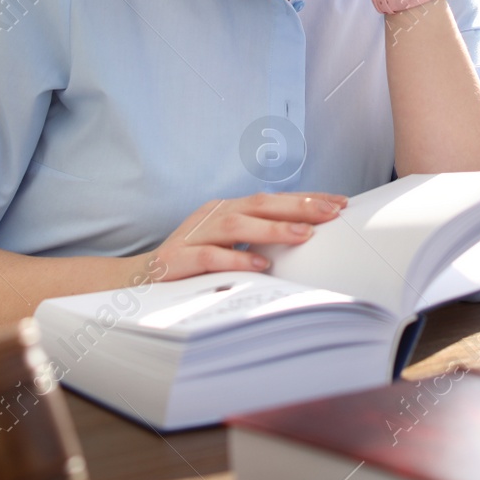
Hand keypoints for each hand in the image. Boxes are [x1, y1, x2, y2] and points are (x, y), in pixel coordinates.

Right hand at [137, 191, 347, 281]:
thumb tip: (307, 239)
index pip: (273, 199)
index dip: (306, 199)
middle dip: (298, 206)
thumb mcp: (228, 245)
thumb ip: (258, 240)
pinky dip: (237, 258)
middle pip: (259, 203)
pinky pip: (211, 256)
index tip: (340, 202)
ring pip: (237, 224)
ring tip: (305, 234)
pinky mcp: (178, 258)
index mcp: (227, 209)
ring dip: (274, 229)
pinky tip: (261, 264)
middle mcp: (213, 214)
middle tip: (332, 212)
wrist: (139, 280)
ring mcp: (194, 234)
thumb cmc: (192, 264)